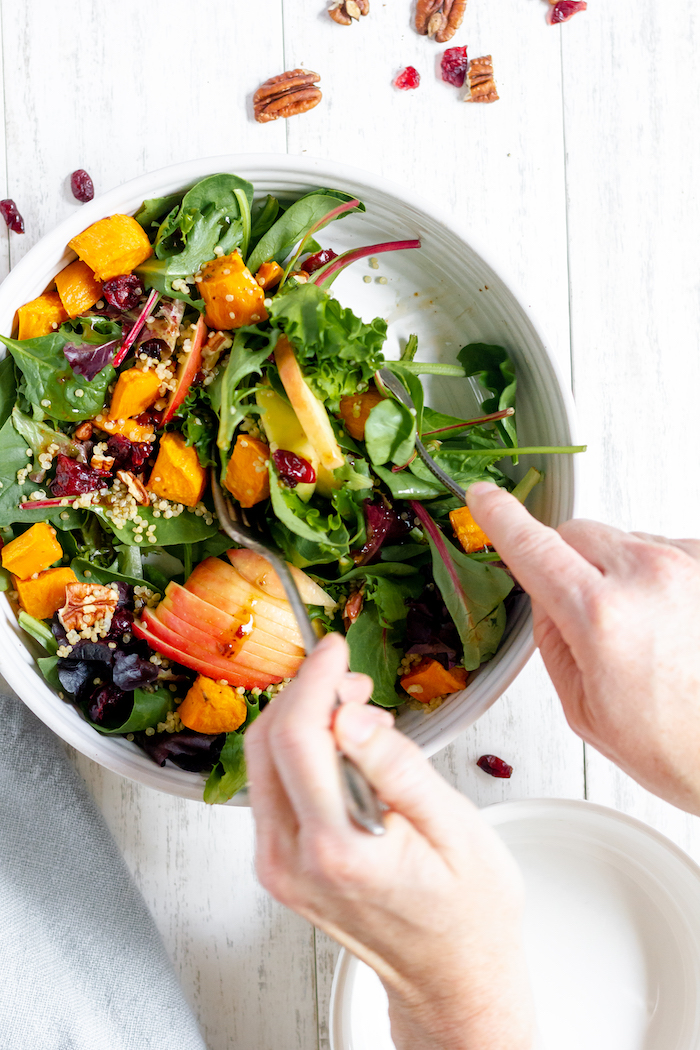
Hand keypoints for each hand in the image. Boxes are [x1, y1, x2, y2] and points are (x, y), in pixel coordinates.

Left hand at [245, 633, 533, 1049]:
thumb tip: (349, 716)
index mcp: (339, 849)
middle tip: (354, 680)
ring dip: (304, 721)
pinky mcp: (280, 866)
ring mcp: (279, 867)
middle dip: (307, 693)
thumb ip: (398, 768)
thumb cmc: (468, 914)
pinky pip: (274, 788)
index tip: (337, 649)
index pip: (297, 737)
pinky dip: (302, 754)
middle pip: (266, 743)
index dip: (313, 679)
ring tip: (361, 719)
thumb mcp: (457, 830)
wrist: (453, 981)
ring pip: (263, 762)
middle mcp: (293, 860)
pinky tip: (345, 752)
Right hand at [468, 481, 699, 813]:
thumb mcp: (582, 706)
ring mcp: (687, 565)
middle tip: (585, 616)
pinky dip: (655, 579)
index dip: (500, 519)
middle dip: (568, 564)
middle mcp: (648, 576)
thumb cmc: (674, 744)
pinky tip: (668, 623)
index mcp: (601, 614)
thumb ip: (552, 637)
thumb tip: (544, 594)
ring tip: (643, 632)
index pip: (533, 547)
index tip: (484, 499)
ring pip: (622, 542)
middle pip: (577, 534)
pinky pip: (663, 552)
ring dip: (617, 573)